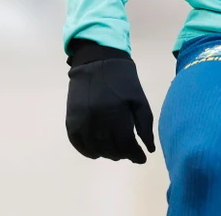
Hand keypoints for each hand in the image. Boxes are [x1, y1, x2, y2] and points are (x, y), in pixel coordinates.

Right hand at [65, 39, 155, 163]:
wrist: (97, 61)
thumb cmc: (123, 80)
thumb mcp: (139, 99)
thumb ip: (145, 125)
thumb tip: (149, 150)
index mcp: (116, 115)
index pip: (126, 145)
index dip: (135, 155)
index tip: (142, 159)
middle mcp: (97, 122)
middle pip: (111, 150)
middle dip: (123, 154)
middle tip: (129, 152)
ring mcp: (82, 122)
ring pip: (95, 150)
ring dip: (107, 154)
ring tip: (115, 151)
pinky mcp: (71, 120)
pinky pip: (77, 144)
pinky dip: (88, 151)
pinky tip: (97, 151)